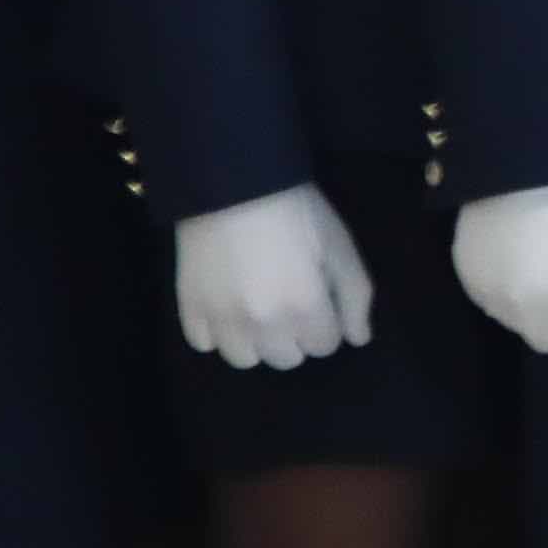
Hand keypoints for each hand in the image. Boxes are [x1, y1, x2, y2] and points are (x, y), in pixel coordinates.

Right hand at [172, 183, 375, 371]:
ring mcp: (221, 320)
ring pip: (244, 359)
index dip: (327, 324)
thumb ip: (355, 299)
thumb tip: (358, 339)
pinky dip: (217, 333)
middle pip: (286, 359)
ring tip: (258, 310)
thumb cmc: (299, 215)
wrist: (235, 187)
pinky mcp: (189, 309)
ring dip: (256, 342)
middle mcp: (261, 324)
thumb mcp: (341, 249)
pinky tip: (227, 307)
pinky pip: (204, 344)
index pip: (324, 347)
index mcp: (304, 308)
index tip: (320, 301)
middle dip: (296, 336)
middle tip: (291, 303)